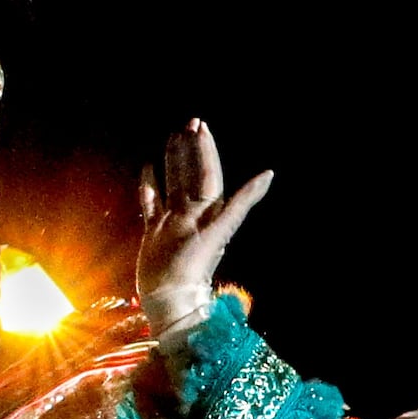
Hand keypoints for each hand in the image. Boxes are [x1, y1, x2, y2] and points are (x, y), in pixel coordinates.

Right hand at [137, 118, 274, 332]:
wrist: (171, 295)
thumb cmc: (196, 264)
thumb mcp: (223, 228)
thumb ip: (244, 200)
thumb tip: (270, 174)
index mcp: (208, 209)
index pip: (207, 172)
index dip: (205, 149)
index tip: (200, 127)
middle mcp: (191, 212)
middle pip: (190, 172)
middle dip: (190, 148)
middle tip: (188, 122)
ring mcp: (172, 220)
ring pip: (172, 182)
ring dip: (172, 160)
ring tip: (171, 136)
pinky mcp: (155, 231)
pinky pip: (151, 202)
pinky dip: (149, 185)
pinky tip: (147, 169)